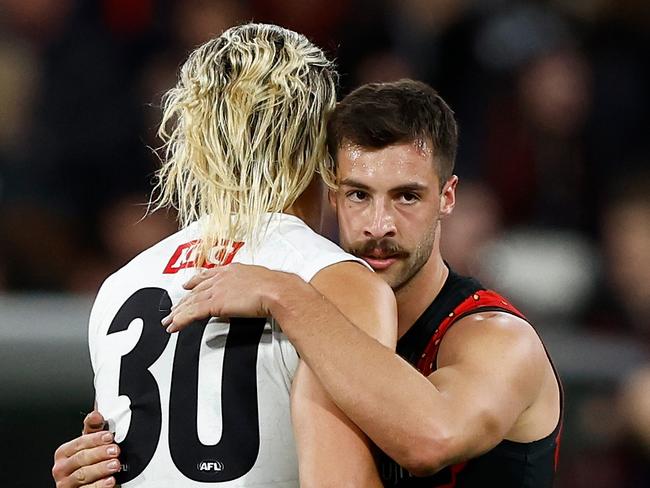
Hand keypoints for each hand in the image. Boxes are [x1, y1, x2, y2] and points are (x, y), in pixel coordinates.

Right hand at [52, 411, 120, 487]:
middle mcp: (62, 469)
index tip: (109, 436)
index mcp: (64, 453)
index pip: (78, 443)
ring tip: (115, 464)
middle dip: (99, 453)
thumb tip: (96, 414)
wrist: (91, 483)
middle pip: (80, 459)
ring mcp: (66, 484)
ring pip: (82, 475)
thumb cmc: (89, 462)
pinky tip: (110, 480)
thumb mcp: (90, 444)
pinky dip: (100, 485)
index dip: (94, 439)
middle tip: (114, 450)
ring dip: (101, 469)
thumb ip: (93, 429)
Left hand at [162, 263, 294, 332]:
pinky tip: (174, 326)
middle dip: (183, 300)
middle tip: (173, 309)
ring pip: (191, 302)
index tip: (188, 284)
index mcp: (233, 270)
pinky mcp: (214, 303)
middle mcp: (221, 277)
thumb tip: (254, 295)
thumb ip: (253, 286)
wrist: (278, 291)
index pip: (209, 275)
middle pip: (196, 289)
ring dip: (178, 313)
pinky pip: (192, 313)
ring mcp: (217, 289)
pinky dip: (181, 320)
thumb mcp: (263, 282)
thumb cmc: (278, 288)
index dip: (196, 281)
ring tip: (169, 322)